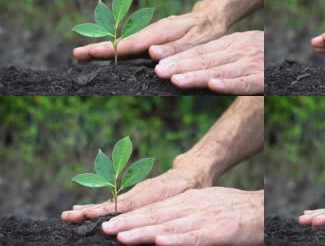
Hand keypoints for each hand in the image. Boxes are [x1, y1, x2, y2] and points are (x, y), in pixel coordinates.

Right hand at [61, 156, 212, 222]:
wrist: (193, 172)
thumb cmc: (193, 187)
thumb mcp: (185, 197)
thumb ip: (167, 205)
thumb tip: (152, 217)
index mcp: (152, 193)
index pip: (126, 205)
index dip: (108, 211)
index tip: (87, 215)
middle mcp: (140, 191)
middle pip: (112, 203)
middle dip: (90, 210)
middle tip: (68, 216)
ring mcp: (136, 192)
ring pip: (111, 202)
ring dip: (90, 209)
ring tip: (69, 214)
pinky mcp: (135, 194)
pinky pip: (114, 202)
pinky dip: (98, 206)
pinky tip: (84, 210)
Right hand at [73, 6, 228, 61]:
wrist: (212, 17)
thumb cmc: (206, 30)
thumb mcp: (196, 41)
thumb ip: (175, 49)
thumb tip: (152, 55)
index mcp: (159, 32)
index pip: (130, 44)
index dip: (109, 50)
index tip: (87, 53)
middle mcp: (152, 32)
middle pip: (122, 42)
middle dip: (99, 48)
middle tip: (76, 55)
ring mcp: (152, 35)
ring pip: (126, 44)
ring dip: (106, 49)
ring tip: (85, 56)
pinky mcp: (155, 39)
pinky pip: (135, 45)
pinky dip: (120, 50)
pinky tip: (111, 57)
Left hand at [100, 187, 263, 244]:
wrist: (262, 209)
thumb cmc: (233, 209)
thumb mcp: (205, 204)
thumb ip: (184, 212)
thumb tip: (162, 225)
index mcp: (188, 201)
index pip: (154, 208)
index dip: (131, 215)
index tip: (110, 222)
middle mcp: (192, 207)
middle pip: (156, 216)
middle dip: (129, 223)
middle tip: (105, 229)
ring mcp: (203, 220)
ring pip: (169, 227)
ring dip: (144, 232)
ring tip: (122, 237)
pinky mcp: (216, 233)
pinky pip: (193, 238)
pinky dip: (176, 240)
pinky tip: (160, 242)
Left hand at [154, 31, 263, 93]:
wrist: (300, 59)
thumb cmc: (268, 58)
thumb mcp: (245, 50)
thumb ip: (224, 57)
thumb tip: (198, 69)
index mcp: (235, 42)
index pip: (202, 50)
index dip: (180, 56)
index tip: (158, 62)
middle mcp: (242, 51)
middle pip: (207, 59)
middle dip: (181, 65)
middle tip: (159, 71)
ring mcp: (254, 64)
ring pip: (221, 71)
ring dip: (198, 76)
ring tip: (177, 80)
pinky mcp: (266, 79)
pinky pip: (246, 83)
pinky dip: (230, 84)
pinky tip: (213, 86)